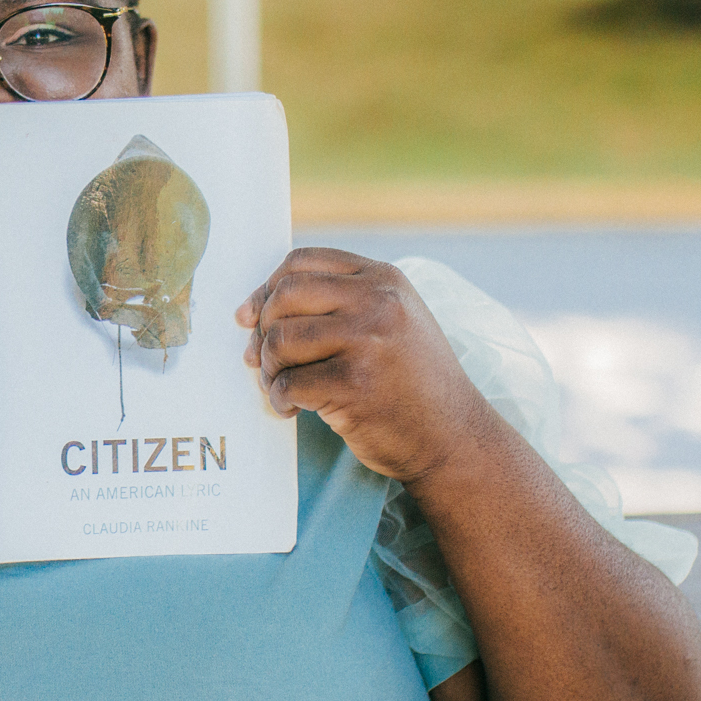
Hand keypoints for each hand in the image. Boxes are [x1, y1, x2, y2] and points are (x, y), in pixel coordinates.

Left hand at [235, 247, 493, 483]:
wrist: (454, 439)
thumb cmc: (410, 383)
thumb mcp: (389, 321)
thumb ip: (334, 303)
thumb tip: (246, 313)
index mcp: (382, 278)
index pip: (300, 261)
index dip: (266, 289)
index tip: (251, 319)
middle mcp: (377, 301)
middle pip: (284, 295)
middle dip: (263, 330)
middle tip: (264, 361)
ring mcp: (368, 341)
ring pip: (281, 339)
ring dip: (269, 368)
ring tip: (281, 387)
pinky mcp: (355, 384)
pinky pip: (289, 383)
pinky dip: (280, 399)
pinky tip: (293, 410)